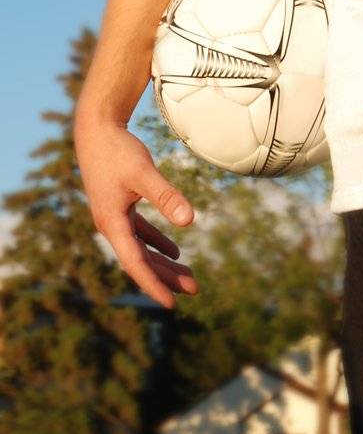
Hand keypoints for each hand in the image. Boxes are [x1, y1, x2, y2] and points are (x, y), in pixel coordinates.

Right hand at [75, 118, 199, 307]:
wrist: (96, 130)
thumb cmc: (118, 151)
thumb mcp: (144, 173)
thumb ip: (166, 196)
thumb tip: (190, 220)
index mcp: (112, 224)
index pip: (135, 263)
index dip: (153, 284)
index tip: (171, 304)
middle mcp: (111, 226)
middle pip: (141, 260)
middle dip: (166, 277)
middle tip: (194, 290)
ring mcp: (115, 217)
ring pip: (142, 249)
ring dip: (163, 264)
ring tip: (189, 278)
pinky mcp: (120, 206)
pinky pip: (140, 234)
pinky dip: (157, 244)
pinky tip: (175, 253)